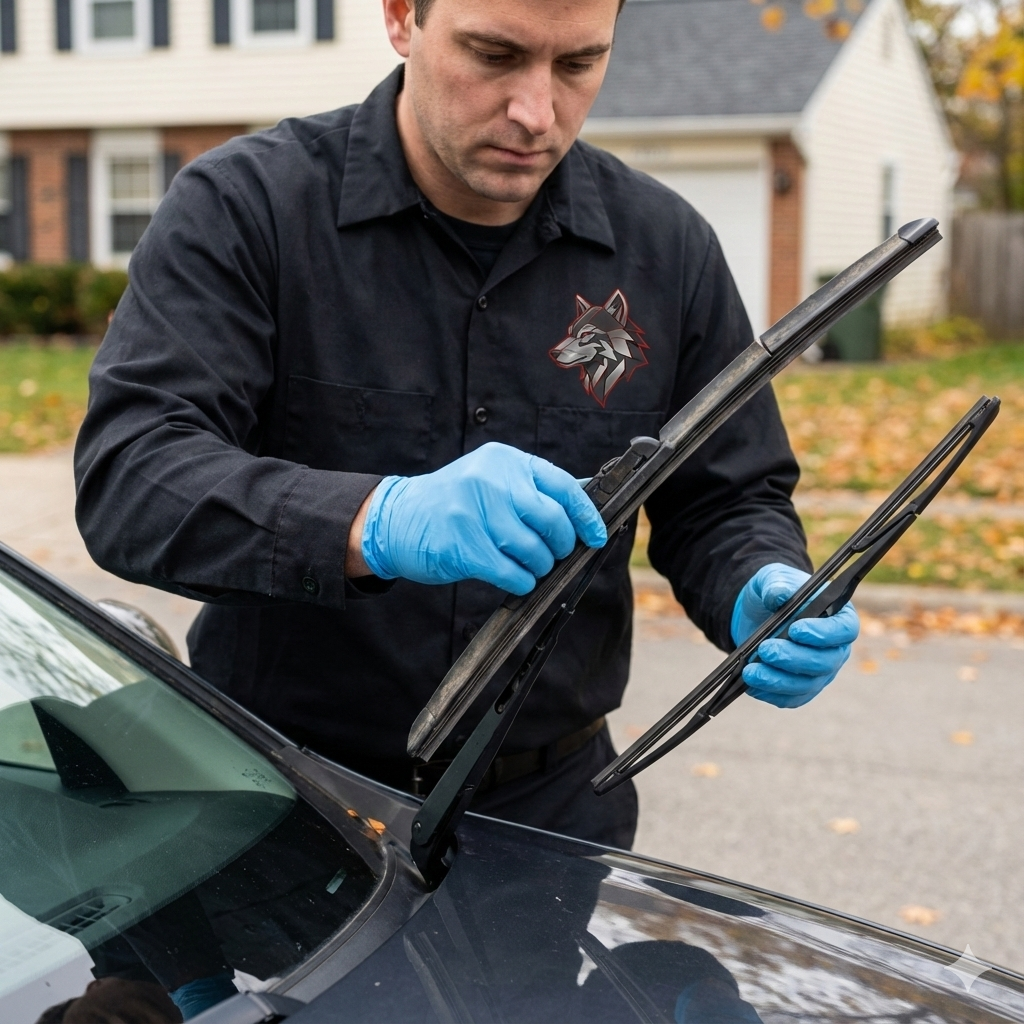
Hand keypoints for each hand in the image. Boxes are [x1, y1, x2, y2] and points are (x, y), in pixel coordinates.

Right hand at [359, 442, 606, 594]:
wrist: (397, 519)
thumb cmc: (454, 502)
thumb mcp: (493, 479)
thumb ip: (536, 489)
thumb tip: (585, 502)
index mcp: (506, 461)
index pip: (562, 486)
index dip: (586, 515)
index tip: (597, 536)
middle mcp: (491, 481)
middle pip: (552, 520)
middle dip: (561, 545)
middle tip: (555, 554)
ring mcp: (475, 513)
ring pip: (534, 550)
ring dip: (539, 566)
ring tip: (529, 566)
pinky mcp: (464, 547)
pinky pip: (512, 573)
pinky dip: (521, 581)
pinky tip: (515, 578)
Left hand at [730, 563, 858, 708]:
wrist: (757, 611)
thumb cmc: (775, 591)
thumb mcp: (773, 578)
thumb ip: (777, 584)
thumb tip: (779, 595)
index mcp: (839, 617)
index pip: (844, 630)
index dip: (823, 633)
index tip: (796, 630)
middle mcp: (835, 648)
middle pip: (825, 662)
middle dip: (793, 658)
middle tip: (766, 649)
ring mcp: (820, 672)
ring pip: (807, 684)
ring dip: (778, 681)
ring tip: (750, 672)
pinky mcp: (800, 687)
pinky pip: (791, 698)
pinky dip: (771, 694)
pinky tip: (751, 686)